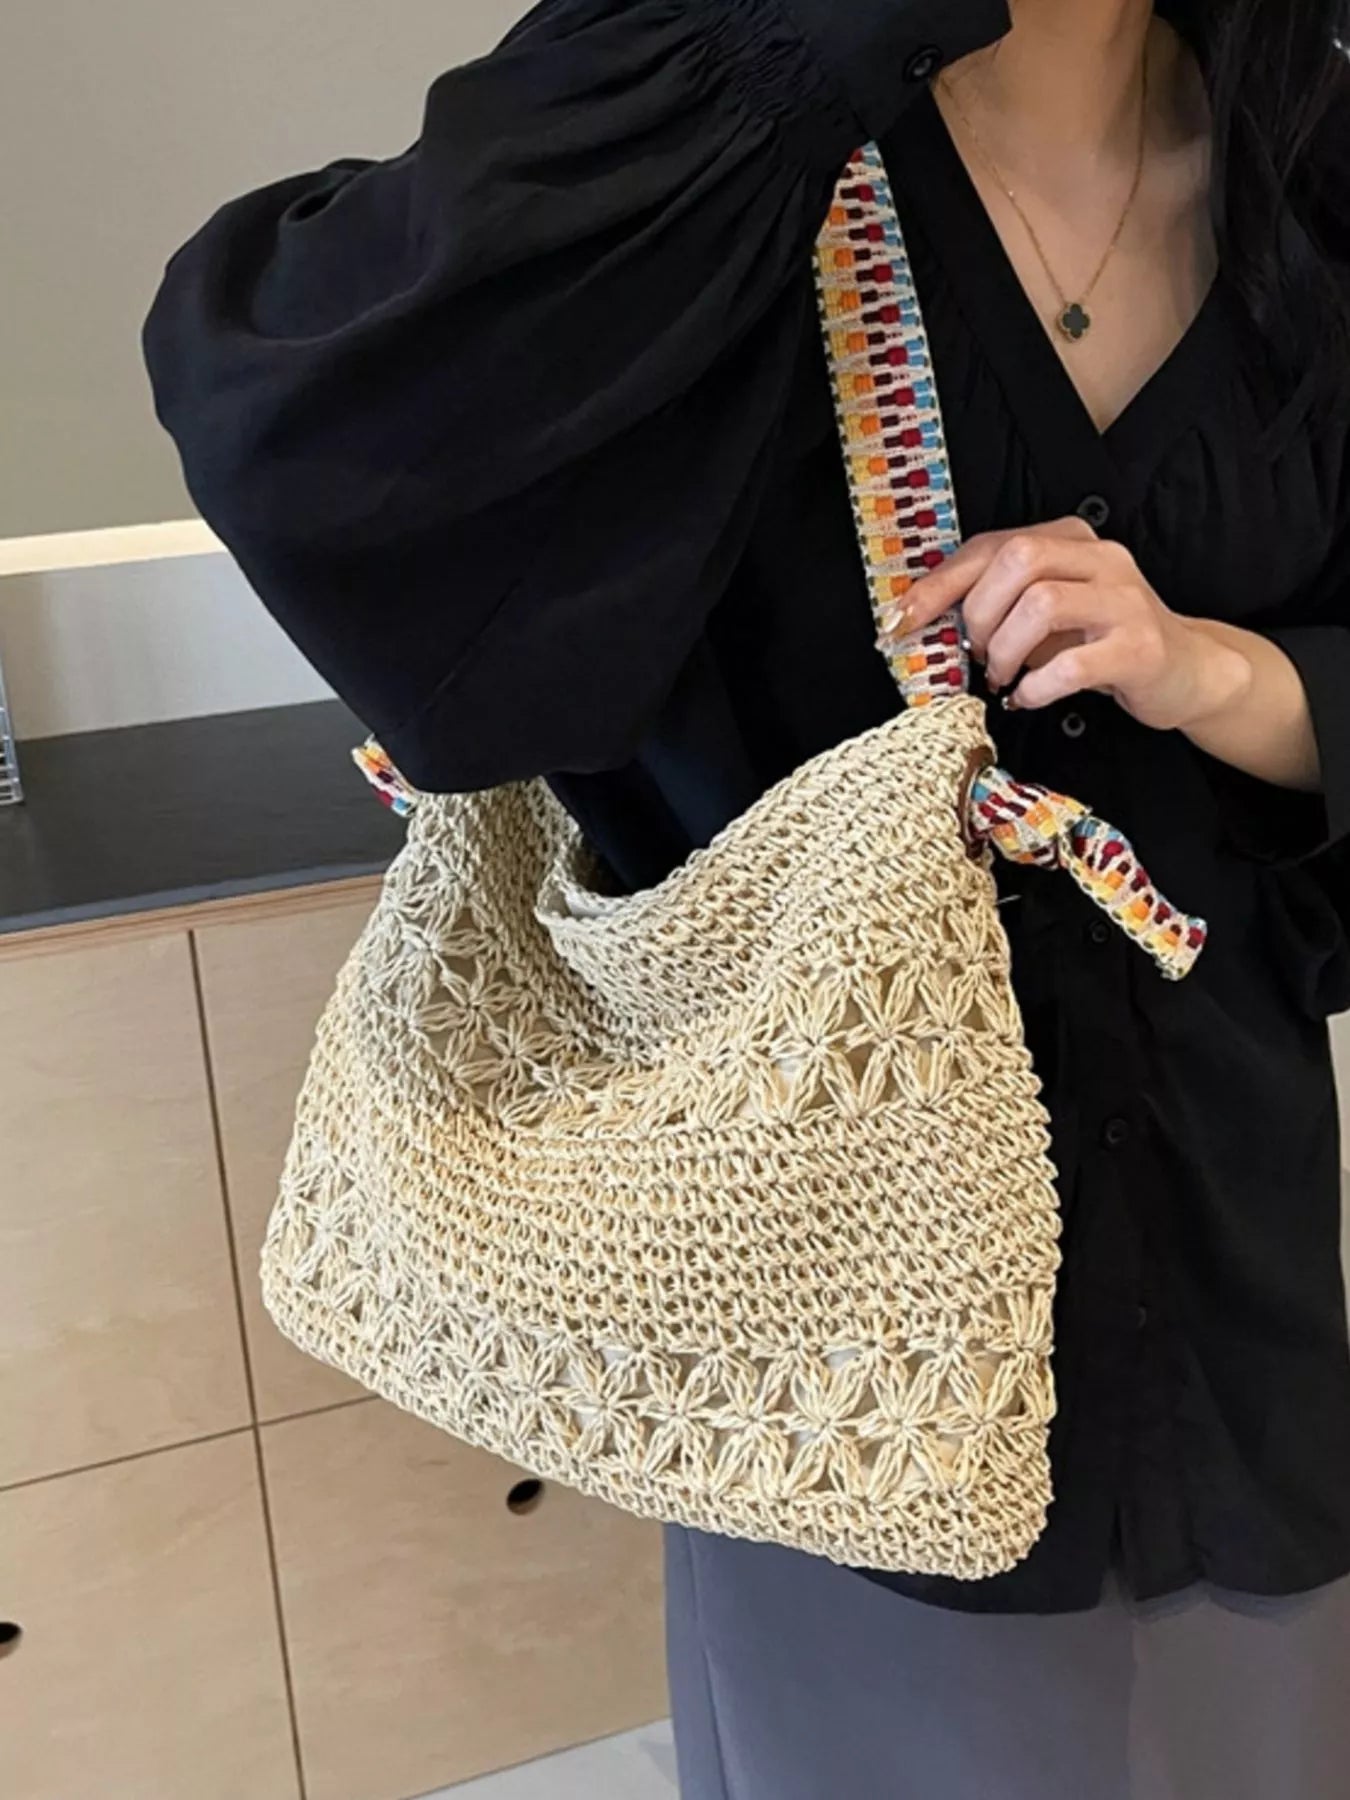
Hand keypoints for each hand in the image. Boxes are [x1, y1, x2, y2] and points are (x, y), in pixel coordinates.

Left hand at [878, 517, 1248, 730]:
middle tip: (976, 654)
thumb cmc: (1103, 641)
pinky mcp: (1140, 648)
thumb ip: (1002, 601)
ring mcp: (1125, 601)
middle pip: (1017, 562)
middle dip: (978, 614)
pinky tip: (1030, 696)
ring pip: (1042, 603)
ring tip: (1003, 677)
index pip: (990, 546)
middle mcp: (1102, 559)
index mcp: (1071, 540)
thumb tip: (927, 617)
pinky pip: (1072, 663)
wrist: (1189, 669)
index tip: (900, 621)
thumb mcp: (1051, 610)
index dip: (938, 584)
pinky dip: (1037, 686)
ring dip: (1005, 650)